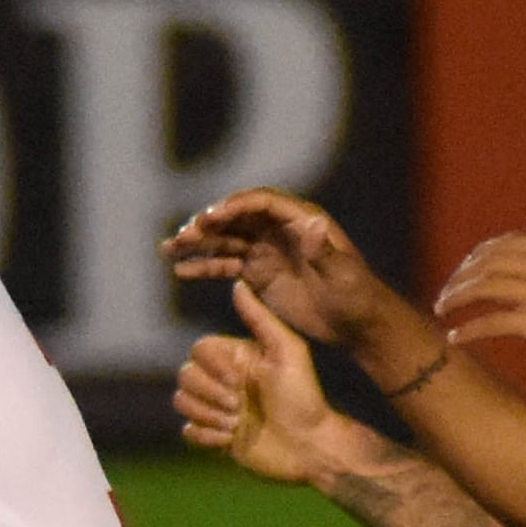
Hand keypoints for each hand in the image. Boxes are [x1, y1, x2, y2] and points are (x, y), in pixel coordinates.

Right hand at [162, 188, 395, 345]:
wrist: (355, 323)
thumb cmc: (356, 296)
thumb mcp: (343, 275)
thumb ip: (325, 251)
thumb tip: (312, 225)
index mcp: (302, 220)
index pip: (261, 203)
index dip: (234, 207)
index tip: (209, 219)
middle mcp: (279, 229)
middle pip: (236, 218)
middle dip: (207, 225)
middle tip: (182, 236)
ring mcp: (266, 250)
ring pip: (225, 240)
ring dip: (197, 243)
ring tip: (169, 249)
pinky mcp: (258, 273)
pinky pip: (226, 265)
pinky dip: (203, 267)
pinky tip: (180, 271)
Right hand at [176, 285, 380, 487]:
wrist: (310, 446)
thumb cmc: (304, 397)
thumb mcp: (288, 351)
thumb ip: (260, 318)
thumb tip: (239, 284)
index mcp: (237, 358)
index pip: (199, 350)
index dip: (212, 366)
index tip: (238, 381)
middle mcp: (224, 380)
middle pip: (185, 376)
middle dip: (209, 394)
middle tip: (240, 406)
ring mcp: (218, 408)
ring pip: (182, 402)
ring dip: (207, 415)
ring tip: (237, 424)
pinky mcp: (216, 436)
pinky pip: (188, 432)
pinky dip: (205, 437)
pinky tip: (231, 440)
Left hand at [431, 233, 525, 404]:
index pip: (512, 242)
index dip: (481, 254)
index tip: (464, 269)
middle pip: (493, 261)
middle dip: (462, 275)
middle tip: (445, 294)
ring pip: (487, 286)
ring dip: (457, 298)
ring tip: (440, 311)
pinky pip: (493, 321)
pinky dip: (469, 329)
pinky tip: (454, 338)